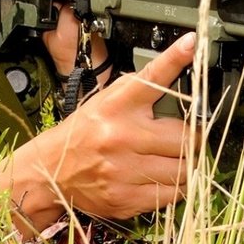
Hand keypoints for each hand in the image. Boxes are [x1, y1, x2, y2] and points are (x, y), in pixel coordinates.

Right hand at [0, 32, 198, 231]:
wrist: (50, 172)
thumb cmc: (86, 132)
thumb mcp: (109, 100)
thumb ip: (144, 89)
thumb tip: (182, 73)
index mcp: (117, 105)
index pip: (152, 78)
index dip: (175, 58)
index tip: (192, 44)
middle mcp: (122, 136)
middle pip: (186, 138)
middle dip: (193, 138)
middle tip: (188, 137)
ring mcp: (124, 171)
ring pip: (184, 170)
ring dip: (187, 164)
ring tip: (175, 158)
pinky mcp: (126, 199)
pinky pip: (172, 195)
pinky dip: (176, 186)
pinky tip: (163, 177)